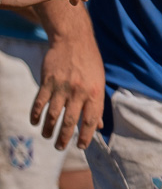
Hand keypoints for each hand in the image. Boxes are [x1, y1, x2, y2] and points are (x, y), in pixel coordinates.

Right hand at [31, 24, 104, 149]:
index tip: (81, 146)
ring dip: (49, 129)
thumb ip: (97, 105)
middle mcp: (79, 92)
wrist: (73, 40)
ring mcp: (62, 87)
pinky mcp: (47, 81)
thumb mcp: (100, 82)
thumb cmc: (90, 63)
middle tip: (60, 147)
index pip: (90, 121)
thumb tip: (98, 127)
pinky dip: (36, 114)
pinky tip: (35, 123)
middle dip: (65, 137)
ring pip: (54, 114)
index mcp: (95, 94)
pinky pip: (40, 102)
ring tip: (48, 137)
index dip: (85, 136)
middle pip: (71, 121)